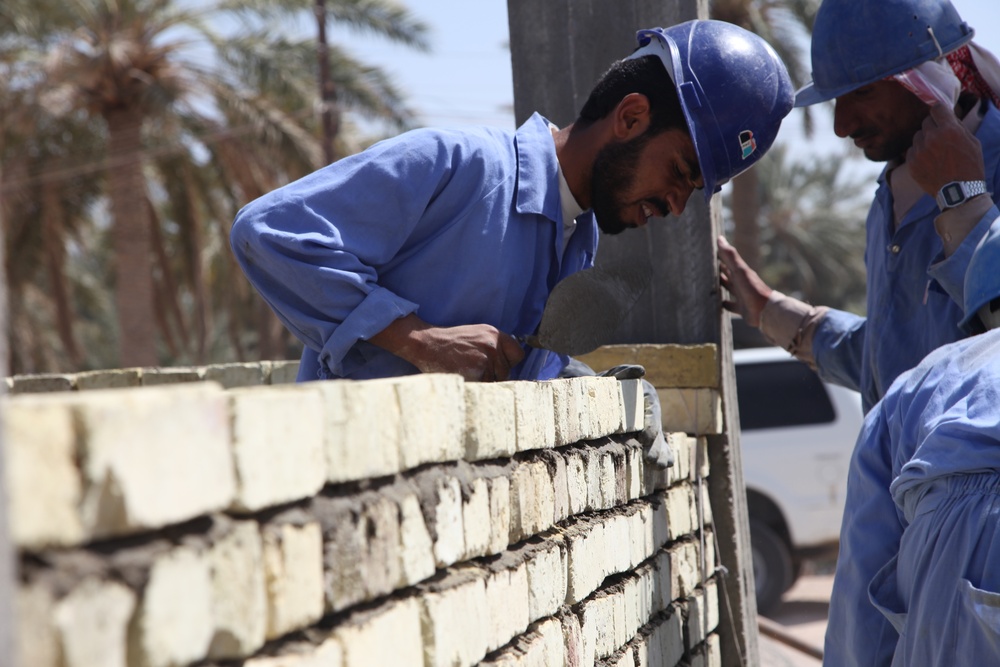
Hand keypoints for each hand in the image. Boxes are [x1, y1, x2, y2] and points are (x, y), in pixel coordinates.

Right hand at [370, 314, 524, 381]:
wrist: (428, 344)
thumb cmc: (450, 343)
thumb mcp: (476, 335)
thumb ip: (494, 346)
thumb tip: (509, 364)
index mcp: (495, 334)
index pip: (518, 354)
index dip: (509, 363)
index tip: (498, 366)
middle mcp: (494, 345)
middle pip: (507, 371)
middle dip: (494, 375)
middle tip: (474, 369)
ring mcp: (487, 358)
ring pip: (496, 381)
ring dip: (484, 382)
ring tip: (467, 372)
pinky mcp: (478, 371)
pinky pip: (485, 387)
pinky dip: (476, 386)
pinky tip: (464, 376)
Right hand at [717, 236, 772, 326]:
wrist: (765, 310)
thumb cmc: (752, 289)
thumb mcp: (739, 270)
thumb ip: (730, 256)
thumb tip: (720, 238)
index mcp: (740, 272)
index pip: (728, 261)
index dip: (720, 256)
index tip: (710, 250)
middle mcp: (740, 283)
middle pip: (728, 274)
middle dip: (719, 270)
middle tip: (707, 266)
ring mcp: (741, 295)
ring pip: (729, 288)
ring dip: (721, 285)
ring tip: (709, 284)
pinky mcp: (741, 308)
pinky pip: (730, 305)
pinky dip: (724, 304)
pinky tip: (718, 304)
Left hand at [907, 103, 985, 195]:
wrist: (959, 191)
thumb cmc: (970, 165)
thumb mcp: (972, 141)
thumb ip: (957, 127)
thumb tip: (946, 116)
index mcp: (949, 130)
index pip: (936, 108)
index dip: (939, 111)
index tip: (940, 115)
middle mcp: (931, 138)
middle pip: (925, 122)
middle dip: (933, 127)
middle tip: (940, 137)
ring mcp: (919, 151)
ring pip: (917, 136)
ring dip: (924, 140)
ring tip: (935, 152)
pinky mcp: (911, 163)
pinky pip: (911, 151)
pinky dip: (918, 153)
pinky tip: (928, 161)